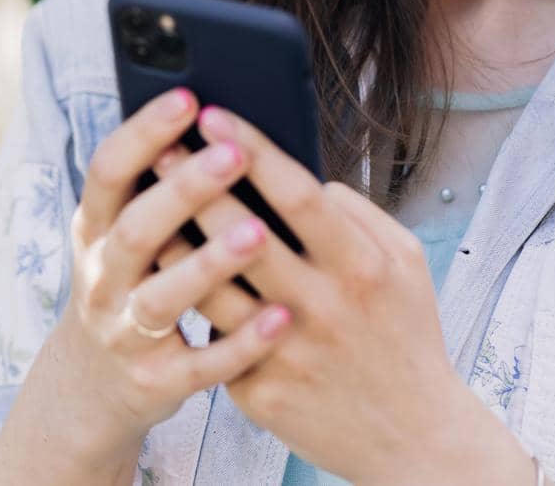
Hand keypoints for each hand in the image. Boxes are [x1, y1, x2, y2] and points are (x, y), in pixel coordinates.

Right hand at [53, 86, 297, 457]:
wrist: (93, 387)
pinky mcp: (157, 381)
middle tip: (233, 153)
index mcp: (95, 230)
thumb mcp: (123, 234)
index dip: (143, 133)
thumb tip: (216, 120)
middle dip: (183, 190)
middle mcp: (103, 278)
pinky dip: (242, 342)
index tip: (187, 97)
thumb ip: (157, 187)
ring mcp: (125, 333)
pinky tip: (281, 317)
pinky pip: (203, 365)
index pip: (107, 171)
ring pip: (163, 298)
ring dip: (209, 263)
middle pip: (136, 229)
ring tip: (259, 231)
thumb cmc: (132, 284)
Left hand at [149, 105, 536, 485]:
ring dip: (173, 244)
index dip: (251, 150)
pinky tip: (159, 273)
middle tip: (159, 147)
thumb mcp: (406, 266)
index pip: (298, 195)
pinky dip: (186, 303)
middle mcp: (323, 309)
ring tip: (142, 206)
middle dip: (194, 185)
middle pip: (240, 235)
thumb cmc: (405, 336)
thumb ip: (359, 214)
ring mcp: (287, 355)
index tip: (213, 114)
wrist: (412, 439)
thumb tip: (307, 177)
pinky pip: (212, 338)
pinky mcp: (260, 393)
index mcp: (363, 268)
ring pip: (211, 289)